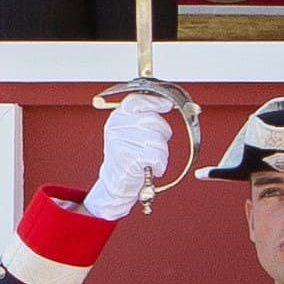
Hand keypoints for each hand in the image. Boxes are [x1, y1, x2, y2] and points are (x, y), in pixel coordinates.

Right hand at [81, 92, 177, 220]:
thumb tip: (168, 102)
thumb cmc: (128, 156)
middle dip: (161, 134)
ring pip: (158, 140)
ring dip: (161, 153)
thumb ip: (144, 116)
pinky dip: (159, 165)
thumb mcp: (130, 131)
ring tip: (148, 159)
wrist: (115, 183)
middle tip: (153, 146)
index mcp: (117, 118)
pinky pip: (157, 157)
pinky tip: (150, 167)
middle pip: (153, 120)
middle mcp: (116, 127)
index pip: (137, 100)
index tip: (167, 105)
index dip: (154, 101)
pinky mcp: (129, 158)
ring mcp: (121, 142)